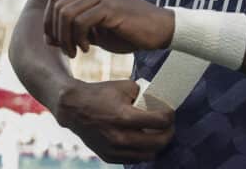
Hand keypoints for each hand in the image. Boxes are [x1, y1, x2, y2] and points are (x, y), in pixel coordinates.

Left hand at [43, 0, 174, 56]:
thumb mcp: (98, 29)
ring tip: (77, 51)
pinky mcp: (111, 6)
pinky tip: (88, 49)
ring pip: (66, 13)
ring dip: (66, 38)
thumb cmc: (130, 31)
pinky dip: (78, 39)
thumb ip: (76, 28)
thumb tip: (49, 37)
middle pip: (57, 5)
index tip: (57, 43)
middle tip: (68, 50)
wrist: (160, 30)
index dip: (50, 23)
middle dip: (55, 32)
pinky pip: (80, 22)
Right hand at [56, 79, 174, 163]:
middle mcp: (119, 137)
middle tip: (170, 125)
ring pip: (148, 155)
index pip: (159, 122)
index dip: (170, 116)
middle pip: (157, 143)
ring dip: (158, 145)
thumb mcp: (125, 86)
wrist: (75, 109)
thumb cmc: (101, 94)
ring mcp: (113, 150)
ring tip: (160, 134)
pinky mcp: (109, 157)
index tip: (171, 112)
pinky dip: (144, 151)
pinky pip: (134, 159)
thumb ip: (144, 94)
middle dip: (169, 133)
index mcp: (124, 117)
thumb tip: (159, 101)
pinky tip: (146, 140)